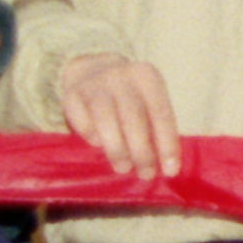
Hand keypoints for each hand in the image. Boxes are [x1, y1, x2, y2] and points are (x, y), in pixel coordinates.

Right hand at [57, 54, 181, 179]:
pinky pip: (82, 121)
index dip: (167, 144)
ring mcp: (94, 84)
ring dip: (116, 149)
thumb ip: (157, 127)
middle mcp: (121, 76)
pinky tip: (98, 145)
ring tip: (123, 168)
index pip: (161, 113)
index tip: (170, 171)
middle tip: (146, 174)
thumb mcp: (148, 100)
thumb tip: (166, 165)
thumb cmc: (130, 95)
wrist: (91, 68)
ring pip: (106, 120)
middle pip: (133, 118)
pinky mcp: (72, 94)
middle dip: (141, 151)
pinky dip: (91, 135)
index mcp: (147, 76)